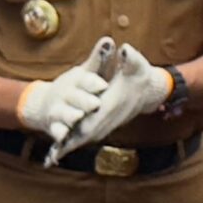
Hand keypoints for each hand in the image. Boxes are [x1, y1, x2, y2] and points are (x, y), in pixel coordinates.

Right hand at [15, 38, 115, 143]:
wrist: (45, 103)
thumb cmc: (73, 87)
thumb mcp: (85, 73)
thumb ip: (98, 60)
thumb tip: (109, 40)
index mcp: (76, 80)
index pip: (85, 79)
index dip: (93, 83)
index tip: (102, 85)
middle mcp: (65, 93)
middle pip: (74, 96)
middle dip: (84, 100)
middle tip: (95, 103)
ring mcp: (58, 109)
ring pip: (63, 113)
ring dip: (70, 115)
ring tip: (77, 116)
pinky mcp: (53, 125)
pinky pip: (56, 130)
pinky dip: (59, 133)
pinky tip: (63, 137)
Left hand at [46, 42, 173, 163]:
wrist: (147, 91)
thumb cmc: (140, 75)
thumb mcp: (137, 63)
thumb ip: (131, 57)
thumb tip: (125, 49)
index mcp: (113, 103)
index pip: (96, 116)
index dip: (82, 124)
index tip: (68, 130)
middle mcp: (110, 117)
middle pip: (88, 132)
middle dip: (73, 141)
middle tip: (55, 149)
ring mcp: (107, 124)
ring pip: (87, 137)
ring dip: (73, 144)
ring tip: (55, 153)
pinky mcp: (104, 126)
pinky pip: (88, 137)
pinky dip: (76, 143)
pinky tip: (61, 150)